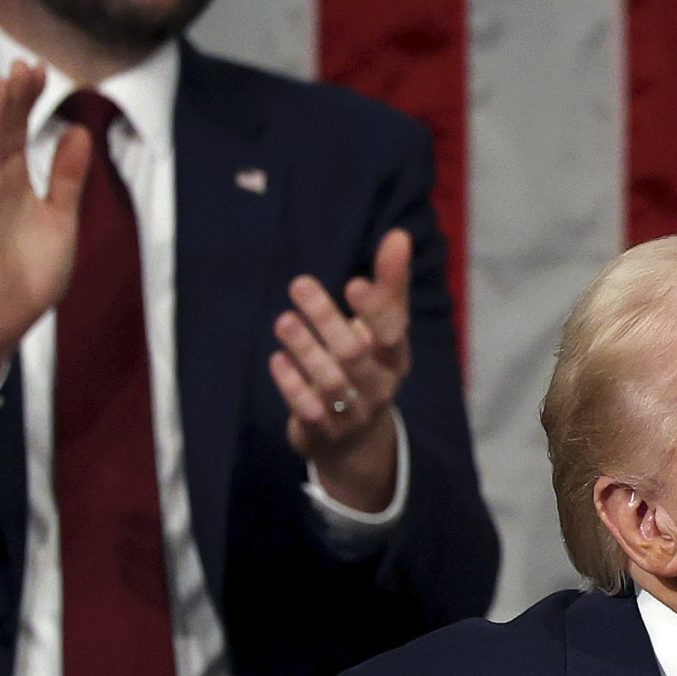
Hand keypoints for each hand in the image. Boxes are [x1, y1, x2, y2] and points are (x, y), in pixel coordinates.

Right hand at [0, 59, 87, 395]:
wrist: (10, 317)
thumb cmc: (32, 270)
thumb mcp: (62, 218)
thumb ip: (67, 177)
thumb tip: (79, 132)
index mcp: (16, 181)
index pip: (21, 132)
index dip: (28, 102)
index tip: (40, 69)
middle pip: (2, 134)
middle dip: (11, 100)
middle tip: (22, 64)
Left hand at [271, 229, 414, 513]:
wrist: (356, 440)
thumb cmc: (368, 367)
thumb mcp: (383, 330)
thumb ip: (390, 285)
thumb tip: (399, 235)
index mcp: (395, 357)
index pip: (392, 332)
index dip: (375, 310)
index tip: (352, 283)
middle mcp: (379, 386)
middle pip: (354, 354)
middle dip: (326, 319)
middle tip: (299, 283)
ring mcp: (353, 413)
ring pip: (330, 382)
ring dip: (305, 349)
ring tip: (283, 320)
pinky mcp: (324, 432)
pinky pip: (307, 410)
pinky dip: (291, 384)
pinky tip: (277, 360)